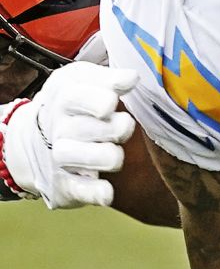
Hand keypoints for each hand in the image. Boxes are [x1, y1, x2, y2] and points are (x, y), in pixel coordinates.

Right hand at [1, 62, 138, 207]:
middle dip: (110, 129)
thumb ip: (108, 78)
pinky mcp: (67, 184)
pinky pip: (78, 189)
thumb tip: (132, 76)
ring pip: (76, 157)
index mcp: (65, 97)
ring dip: (102, 157)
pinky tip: (108, 192)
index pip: (75, 96)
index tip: (112, 102)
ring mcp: (62, 157)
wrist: (39, 139)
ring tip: (116, 154)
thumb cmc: (76, 104)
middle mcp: (60, 127)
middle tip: (124, 126)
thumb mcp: (85, 81)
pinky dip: (93, 192)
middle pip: (82, 128)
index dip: (97, 100)